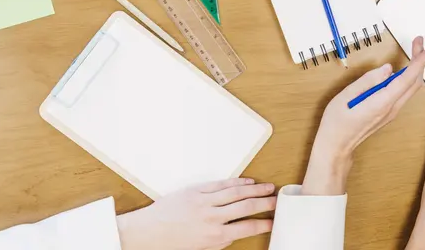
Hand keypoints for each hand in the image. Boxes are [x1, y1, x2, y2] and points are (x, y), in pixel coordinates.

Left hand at [117, 178, 275, 249]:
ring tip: (268, 188)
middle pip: (246, 207)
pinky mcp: (195, 191)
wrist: (147, 233)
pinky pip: (220, 185)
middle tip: (277, 200)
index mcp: (215, 236)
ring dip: (255, 189)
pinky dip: (236, 182)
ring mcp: (204, 202)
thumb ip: (220, 241)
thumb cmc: (172, 244)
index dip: (264, 223)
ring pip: (236, 192)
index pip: (248, 228)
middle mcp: (213, 218)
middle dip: (265, 203)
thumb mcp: (201, 249)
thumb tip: (235, 233)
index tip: (274, 221)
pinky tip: (247, 182)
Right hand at [302, 37, 424, 195]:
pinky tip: (403, 70)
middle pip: (414, 82)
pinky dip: (408, 78)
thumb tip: (388, 69)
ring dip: (415, 69)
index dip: (420, 62)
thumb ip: (368, 80)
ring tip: (413, 52)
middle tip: (419, 42)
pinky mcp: (389, 113)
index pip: (407, 79)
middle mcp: (392, 108)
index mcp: (382, 102)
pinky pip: (404, 93)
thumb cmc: (337, 122)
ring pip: (411, 88)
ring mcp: (392, 112)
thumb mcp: (346, 96)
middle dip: (420, 61)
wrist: (337, 146)